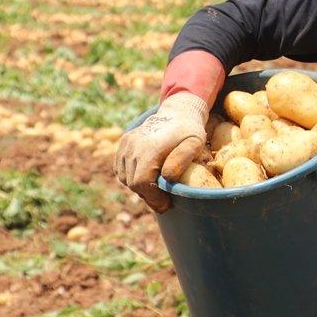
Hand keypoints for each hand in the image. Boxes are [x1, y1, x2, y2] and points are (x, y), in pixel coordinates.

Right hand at [113, 92, 207, 212]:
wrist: (178, 112)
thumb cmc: (190, 131)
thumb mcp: (195, 143)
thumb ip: (183, 159)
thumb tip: (168, 177)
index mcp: (148, 149)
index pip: (141, 183)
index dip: (153, 198)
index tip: (165, 204)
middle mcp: (132, 146)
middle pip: (133, 183)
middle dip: (148, 195)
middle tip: (163, 200)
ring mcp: (125, 144)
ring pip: (125, 177)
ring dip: (139, 186)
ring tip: (156, 187)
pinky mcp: (123, 143)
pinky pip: (121, 168)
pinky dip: (131, 176)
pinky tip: (147, 176)